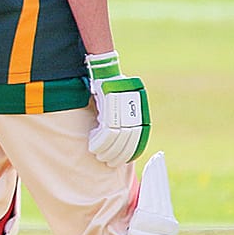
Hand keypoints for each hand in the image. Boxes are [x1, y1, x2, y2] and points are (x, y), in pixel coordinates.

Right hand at [86, 50, 150, 166]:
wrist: (106, 72)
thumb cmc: (113, 89)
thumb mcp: (123, 104)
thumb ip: (124, 119)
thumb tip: (120, 138)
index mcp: (140, 114)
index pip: (139, 139)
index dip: (131, 152)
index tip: (123, 161)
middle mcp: (134, 113)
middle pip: (128, 141)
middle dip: (117, 155)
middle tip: (109, 162)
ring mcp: (122, 111)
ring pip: (116, 139)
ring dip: (107, 150)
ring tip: (99, 155)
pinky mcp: (110, 109)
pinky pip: (106, 132)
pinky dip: (100, 142)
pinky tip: (93, 145)